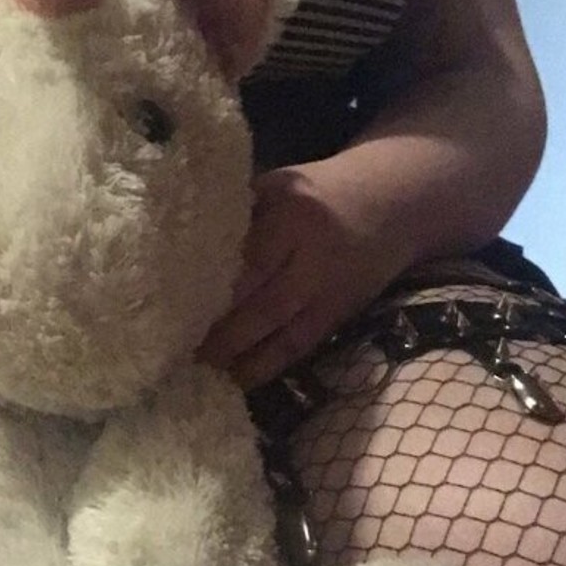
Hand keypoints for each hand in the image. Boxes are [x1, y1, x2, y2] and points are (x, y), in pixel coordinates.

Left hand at [199, 160, 409, 389]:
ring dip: (241, 358)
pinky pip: (301, 346)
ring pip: (282, 333)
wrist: (393, 202)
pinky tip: (238, 380)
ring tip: (201, 375)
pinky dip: (268, 366)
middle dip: (221, 333)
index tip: (172, 309)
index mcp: (293, 215)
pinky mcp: (339, 314)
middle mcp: (314, 256)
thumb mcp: (278, 186)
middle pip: (263, 303)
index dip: (211, 289)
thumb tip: (181, 245)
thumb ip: (239, 213)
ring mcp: (330, 290)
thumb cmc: (318, 192)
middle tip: (178, 353)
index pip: (247, 259)